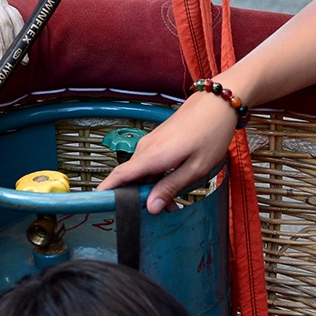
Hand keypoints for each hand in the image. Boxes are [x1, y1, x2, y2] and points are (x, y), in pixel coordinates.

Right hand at [98, 92, 240, 213]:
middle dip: (142, 198)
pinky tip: (174, 182)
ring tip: (176, 200)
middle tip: (166, 212)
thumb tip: (151, 206)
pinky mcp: (157, 140)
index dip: (106, 192)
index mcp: (152, 156)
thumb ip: (171, 187)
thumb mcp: (196, 168)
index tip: (98, 205)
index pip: (119, 177)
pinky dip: (157, 176)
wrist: (217, 103)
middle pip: (131, 179)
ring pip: (142, 172)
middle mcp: (145, 148)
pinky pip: (149, 163)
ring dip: (152, 188)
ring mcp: (150, 142)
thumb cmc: (211, 133)